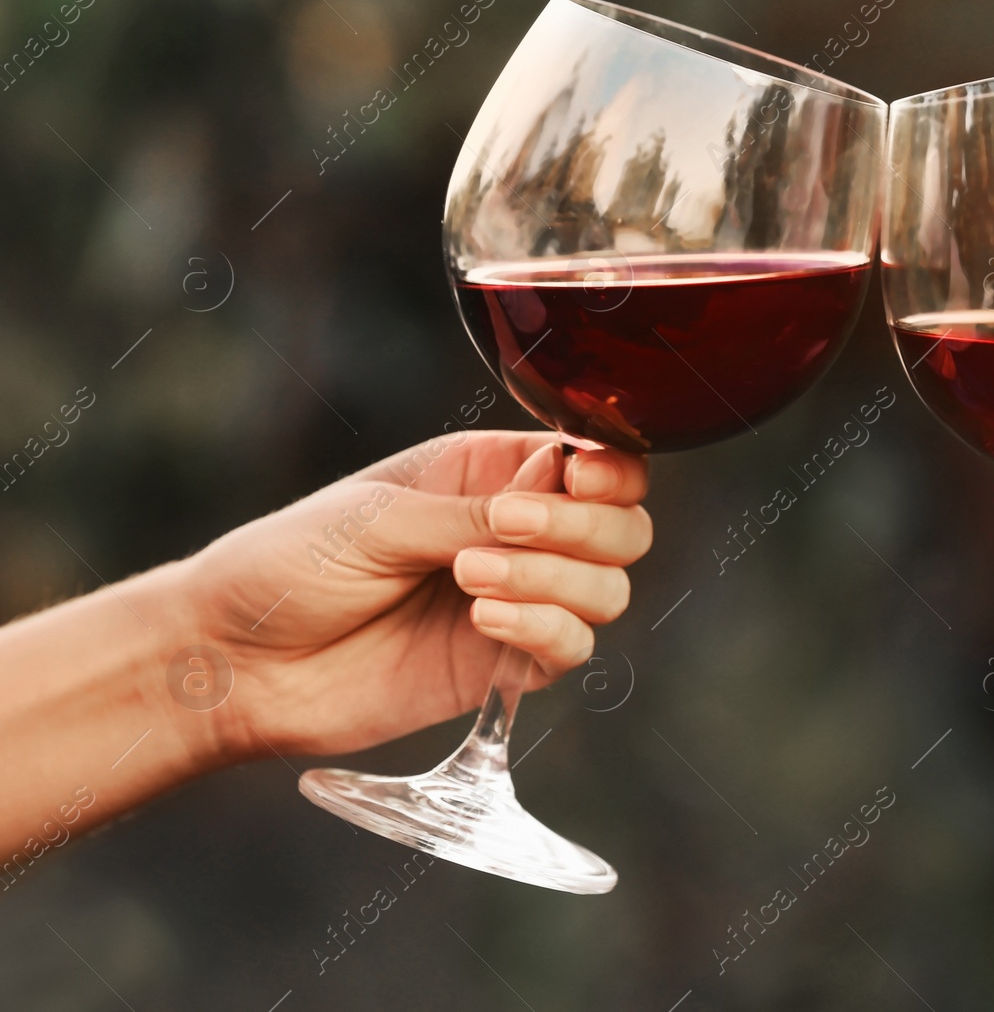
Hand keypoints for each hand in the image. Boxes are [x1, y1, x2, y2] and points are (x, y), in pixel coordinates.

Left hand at [181, 431, 650, 759]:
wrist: (237, 661)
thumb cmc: (290, 566)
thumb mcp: (381, 518)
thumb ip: (477, 515)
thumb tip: (559, 504)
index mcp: (490, 471)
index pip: (596, 459)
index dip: (605, 469)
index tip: (574, 477)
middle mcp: (518, 533)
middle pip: (624, 526)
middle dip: (588, 527)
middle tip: (508, 531)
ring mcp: (518, 601)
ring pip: (609, 588)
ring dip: (557, 580)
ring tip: (471, 581)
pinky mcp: (505, 666)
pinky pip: (573, 647)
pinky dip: (547, 629)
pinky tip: (485, 620)